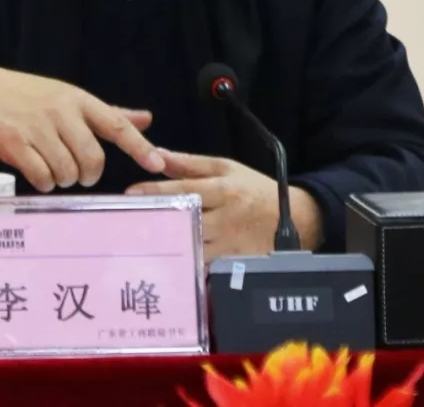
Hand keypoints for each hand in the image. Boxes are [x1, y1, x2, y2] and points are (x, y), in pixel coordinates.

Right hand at [0, 66, 164, 191]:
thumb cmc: (30, 96)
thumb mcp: (70, 97)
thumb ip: (109, 113)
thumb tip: (147, 119)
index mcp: (79, 100)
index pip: (117, 124)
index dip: (139, 146)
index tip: (158, 164)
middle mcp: (62, 113)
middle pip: (93, 159)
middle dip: (88, 175)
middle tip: (79, 175)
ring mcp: (38, 128)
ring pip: (67, 172)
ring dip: (63, 180)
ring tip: (54, 172)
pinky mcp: (15, 144)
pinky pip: (41, 177)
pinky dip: (44, 184)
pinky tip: (39, 176)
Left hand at [126, 150, 323, 260]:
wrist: (296, 219)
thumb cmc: (255, 190)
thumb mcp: (227, 169)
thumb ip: (191, 164)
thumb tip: (159, 155)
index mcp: (223, 190)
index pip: (184, 191)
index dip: (156, 192)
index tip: (131, 194)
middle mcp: (225, 218)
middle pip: (184, 222)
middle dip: (156, 223)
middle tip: (126, 225)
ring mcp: (230, 245)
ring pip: (192, 248)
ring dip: (167, 248)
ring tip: (139, 247)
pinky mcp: (234, 266)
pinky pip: (205, 269)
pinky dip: (186, 269)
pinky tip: (166, 269)